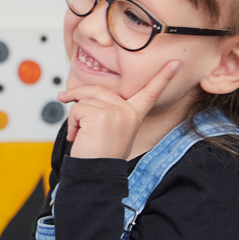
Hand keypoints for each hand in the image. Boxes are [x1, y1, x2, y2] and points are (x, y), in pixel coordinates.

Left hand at [57, 60, 179, 159]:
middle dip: (76, 93)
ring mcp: (116, 112)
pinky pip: (77, 109)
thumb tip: (84, 96)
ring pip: (84, 99)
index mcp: (134, 115)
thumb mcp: (111, 130)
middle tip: (64, 98)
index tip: (175, 64)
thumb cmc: (100, 156)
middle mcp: (127, 112)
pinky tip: (77, 136)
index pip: (150, 93)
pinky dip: (71, 122)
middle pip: (98, 89)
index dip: (163, 77)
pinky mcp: (100, 115)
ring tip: (79, 133)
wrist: (95, 176)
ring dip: (74, 116)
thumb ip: (107, 110)